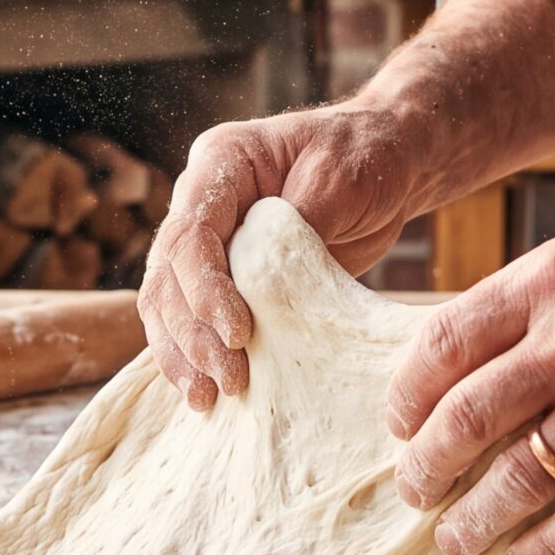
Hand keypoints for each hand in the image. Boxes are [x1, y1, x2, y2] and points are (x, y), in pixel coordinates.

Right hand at [141, 106, 422, 409]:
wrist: (387, 164)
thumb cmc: (365, 157)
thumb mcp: (341, 177)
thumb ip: (301, 220)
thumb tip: (264, 276)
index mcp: (221, 161)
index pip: (191, 233)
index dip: (205, 289)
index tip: (238, 333)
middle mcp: (201, 200)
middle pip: (169, 274)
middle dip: (192, 333)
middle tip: (229, 380)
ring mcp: (209, 239)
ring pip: (167, 301)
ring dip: (183, 353)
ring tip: (206, 397)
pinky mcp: (227, 274)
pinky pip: (192, 316)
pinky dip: (195, 353)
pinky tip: (205, 390)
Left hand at [386, 212, 554, 554]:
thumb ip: (531, 300)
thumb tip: (456, 360)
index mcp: (553, 278)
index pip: (445, 344)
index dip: (408, 395)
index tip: (398, 422)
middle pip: (467, 418)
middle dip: (427, 467)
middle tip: (415, 489)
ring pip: (519, 480)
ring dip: (474, 519)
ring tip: (457, 537)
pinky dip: (545, 550)